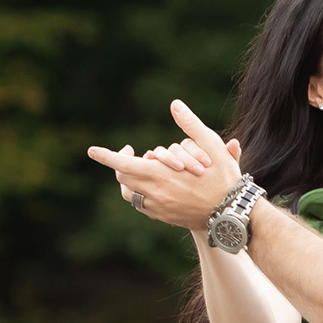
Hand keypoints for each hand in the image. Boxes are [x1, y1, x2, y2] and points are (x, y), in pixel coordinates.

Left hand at [87, 100, 241, 224]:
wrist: (231, 213)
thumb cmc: (223, 178)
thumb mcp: (210, 145)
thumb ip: (190, 124)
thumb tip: (175, 104)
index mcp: (160, 176)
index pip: (122, 166)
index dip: (106, 157)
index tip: (92, 151)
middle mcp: (154, 195)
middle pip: (124, 180)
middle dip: (122, 165)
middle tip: (131, 153)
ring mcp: (158, 209)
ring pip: (131, 194)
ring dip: (131, 181)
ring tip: (145, 169)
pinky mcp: (164, 218)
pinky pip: (144, 205)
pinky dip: (143, 193)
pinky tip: (155, 184)